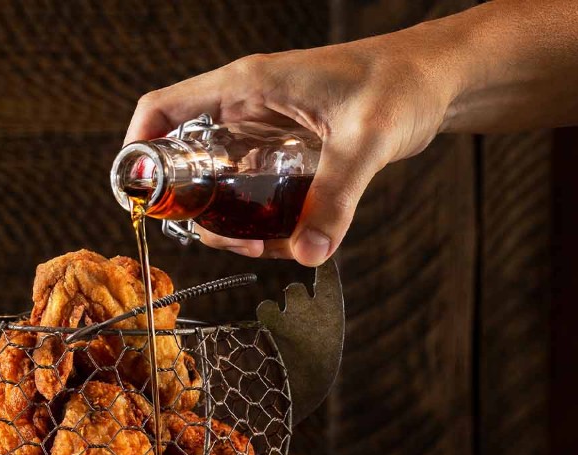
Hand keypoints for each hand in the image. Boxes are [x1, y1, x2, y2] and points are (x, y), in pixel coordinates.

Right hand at [125, 38, 455, 265]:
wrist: (440, 78)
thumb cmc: (403, 82)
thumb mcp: (368, 139)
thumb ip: (337, 196)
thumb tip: (309, 252)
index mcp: (247, 84)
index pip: (162, 109)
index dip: (137, 150)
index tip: (138, 196)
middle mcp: (246, 104)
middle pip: (185, 157)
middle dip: (191, 206)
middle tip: (217, 238)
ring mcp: (264, 128)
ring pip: (218, 179)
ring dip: (225, 219)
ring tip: (253, 246)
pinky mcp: (285, 148)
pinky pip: (252, 188)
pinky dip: (258, 218)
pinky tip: (283, 239)